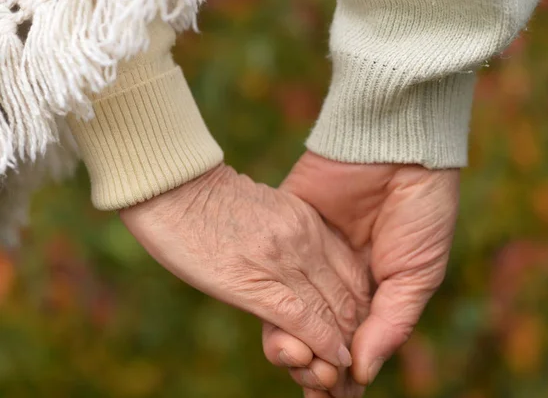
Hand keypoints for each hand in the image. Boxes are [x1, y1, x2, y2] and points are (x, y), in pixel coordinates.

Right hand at [120, 164, 370, 368]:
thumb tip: (295, 264)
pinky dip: (323, 344)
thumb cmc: (208, 200)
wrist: (174, 188)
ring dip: (343, 347)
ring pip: (332, 310)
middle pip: (348, 294)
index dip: (362, 306)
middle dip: (358, 332)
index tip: (360, 330)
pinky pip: (304, 319)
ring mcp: (284, 261)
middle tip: (361, 360)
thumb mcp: (265, 210)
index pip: (352, 272)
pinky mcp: (258, 283)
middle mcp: (305, 240)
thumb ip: (288, 235)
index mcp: (307, 221)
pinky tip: (334, 360)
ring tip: (348, 371)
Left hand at [264, 152, 458, 393]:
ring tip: (300, 370)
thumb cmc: (421, 209)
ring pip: (292, 316)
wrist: (395, 145)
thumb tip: (362, 373)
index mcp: (374, 290)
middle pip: (320, 336)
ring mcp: (310, 259)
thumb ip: (390, 323)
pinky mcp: (286, 234)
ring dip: (294, 350)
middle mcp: (338, 280)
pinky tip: (281, 341)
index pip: (355, 343)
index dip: (348, 375)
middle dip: (318, 369)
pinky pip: (273, 282)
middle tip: (319, 390)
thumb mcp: (418, 273)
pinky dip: (274, 314)